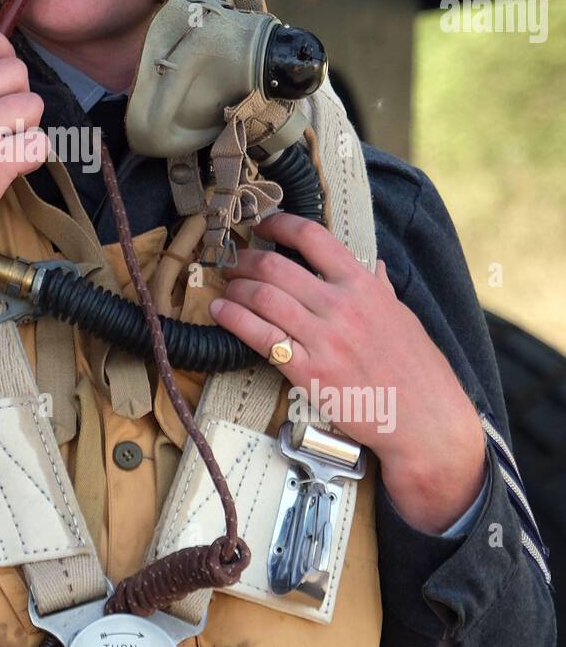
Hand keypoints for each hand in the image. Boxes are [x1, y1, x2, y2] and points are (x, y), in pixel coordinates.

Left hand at [207, 211, 487, 532]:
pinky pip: (260, 337)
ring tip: (226, 287)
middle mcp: (340, 306)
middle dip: (245, 260)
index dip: (279, 225)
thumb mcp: (403, 317)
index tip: (263, 226)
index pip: (313, 237)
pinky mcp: (308, 372)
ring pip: (262, 298)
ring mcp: (323, 339)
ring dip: (234, 288)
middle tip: (233, 262)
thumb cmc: (417, 368)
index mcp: (363, 286)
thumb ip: (380, 289)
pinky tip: (220, 311)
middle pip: (275, 267)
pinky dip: (233, 319)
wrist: (426, 420)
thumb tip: (374, 267)